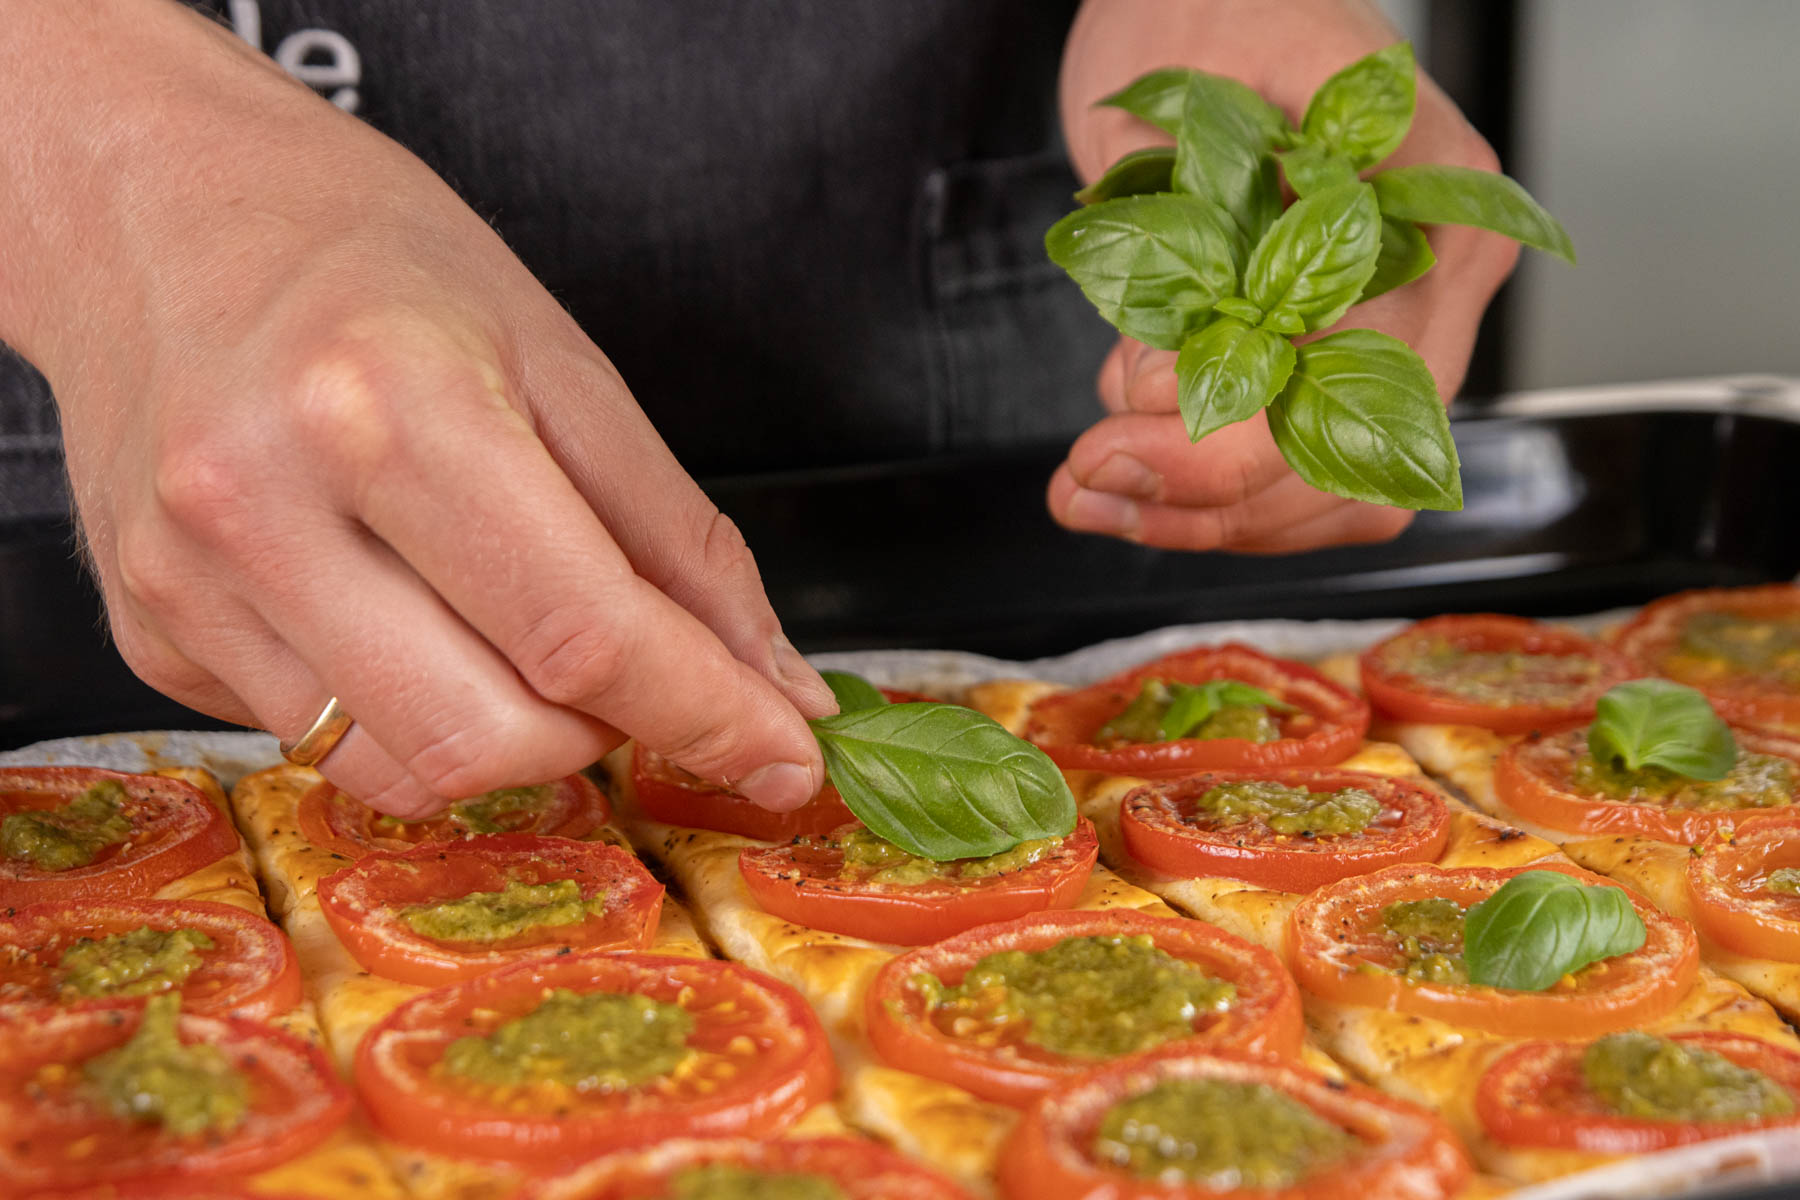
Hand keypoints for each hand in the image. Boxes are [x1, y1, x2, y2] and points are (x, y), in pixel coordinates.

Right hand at [0, 0, 835, 816]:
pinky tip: (408, 618)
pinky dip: (413, 713)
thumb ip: (679, 542)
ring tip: (514, 631)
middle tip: (629, 663)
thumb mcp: (561, 360)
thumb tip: (775, 688)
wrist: (161, 208)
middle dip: (603, 733)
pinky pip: (325, 743)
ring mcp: (189, 585)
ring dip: (511, 738)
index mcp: (387, 407)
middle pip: (491, 737)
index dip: (708, 715)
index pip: (582, 632)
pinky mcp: (153, 637)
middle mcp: (262, 506)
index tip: (785, 755)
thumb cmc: (370, 259)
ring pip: (407, 771)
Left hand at [1050, 0, 1520, 552]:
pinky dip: (1227, 502)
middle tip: (1083, 485)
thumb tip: (1159, 385)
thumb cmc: (1205, 14)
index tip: (1113, 445)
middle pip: (1358, 452)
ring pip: (1344, 488)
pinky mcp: (1356, 359)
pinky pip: (1319, 474)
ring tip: (1091, 493)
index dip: (1231, 443)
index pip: (1356, 370)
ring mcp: (1413, 324)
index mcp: (1431, 188)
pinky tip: (1135, 484)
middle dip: (1211, 498)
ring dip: (1213, 519)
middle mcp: (1445, 268)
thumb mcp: (1173, 105)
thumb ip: (1174, 247)